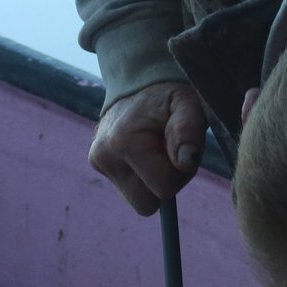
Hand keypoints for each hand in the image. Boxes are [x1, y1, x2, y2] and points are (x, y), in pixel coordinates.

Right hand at [88, 81, 207, 214]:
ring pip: (139, 200)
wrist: (139, 83)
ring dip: (154, 180)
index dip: (180, 174)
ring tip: (157, 149)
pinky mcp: (98, 166)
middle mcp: (104, 157)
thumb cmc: (169, 96)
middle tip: (169, 151)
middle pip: (147, 203)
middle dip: (164, 182)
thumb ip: (189, 130)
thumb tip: (186, 161)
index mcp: (123, 142)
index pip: (163, 189)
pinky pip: (131, 191)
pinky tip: (145, 153)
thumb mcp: (187, 103)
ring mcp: (98, 163)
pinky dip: (143, 177)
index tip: (180, 149)